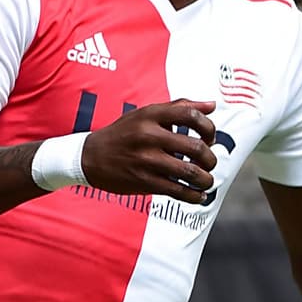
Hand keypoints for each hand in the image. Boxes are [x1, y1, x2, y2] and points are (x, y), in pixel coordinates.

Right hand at [80, 99, 217, 203]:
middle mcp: (148, 136)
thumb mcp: (145, 114)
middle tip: (209, 163)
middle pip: (196, 147)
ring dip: (206, 179)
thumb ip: (178, 107)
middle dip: (210, 158)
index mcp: (150, 115)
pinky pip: (177, 191)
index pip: (190, 115)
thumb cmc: (123, 134)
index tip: (209, 138)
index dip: (208, 127)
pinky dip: (194, 196)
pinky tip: (198, 195)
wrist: (89, 157)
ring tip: (206, 180)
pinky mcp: (143, 181)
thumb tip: (212, 105)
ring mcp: (146, 160)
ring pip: (190, 172)